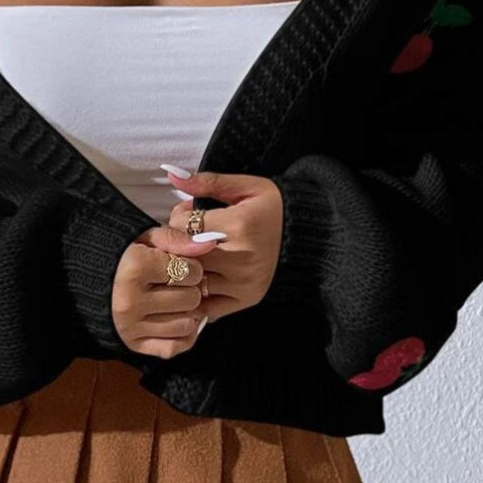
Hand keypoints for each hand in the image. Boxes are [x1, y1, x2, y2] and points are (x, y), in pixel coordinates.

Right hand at [111, 223, 223, 358]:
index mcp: (134, 268)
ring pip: (186, 324)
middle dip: (190, 289)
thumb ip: (177, 239)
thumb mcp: (145, 238)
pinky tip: (176, 320)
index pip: (191, 272)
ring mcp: (130, 326)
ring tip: (174, 300)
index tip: (180, 265)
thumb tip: (209, 244)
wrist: (87, 281)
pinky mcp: (132, 344)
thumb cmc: (121, 256)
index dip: (192, 266)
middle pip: (191, 299)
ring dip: (187, 312)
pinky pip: (173, 347)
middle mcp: (131, 300)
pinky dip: (182, 337)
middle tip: (177, 283)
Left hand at [164, 168, 283, 321]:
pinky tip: (198, 282)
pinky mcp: (246, 299)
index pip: (182, 225)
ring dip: (183, 270)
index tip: (188, 215)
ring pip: (190, 281)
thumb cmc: (274, 209)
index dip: (178, 218)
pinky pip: (206, 307)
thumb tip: (172, 175)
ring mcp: (243, 282)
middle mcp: (241, 258)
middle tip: (183, 237)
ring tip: (191, 257)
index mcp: (239, 225)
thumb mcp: (245, 187)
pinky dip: (195, 297)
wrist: (310, 236)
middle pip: (183, 255)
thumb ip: (207, 182)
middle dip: (175, 245)